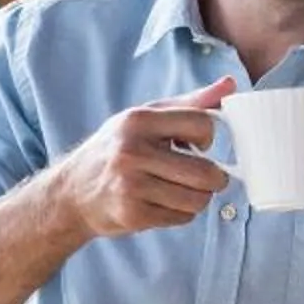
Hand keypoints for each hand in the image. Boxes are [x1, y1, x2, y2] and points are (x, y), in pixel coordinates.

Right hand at [50, 79, 235, 240]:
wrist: (72, 193)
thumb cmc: (116, 149)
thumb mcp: (145, 118)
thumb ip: (190, 103)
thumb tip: (231, 85)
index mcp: (138, 121)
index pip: (201, 124)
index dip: (209, 137)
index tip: (199, 145)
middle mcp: (132, 152)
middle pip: (206, 172)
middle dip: (215, 178)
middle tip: (206, 177)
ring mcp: (131, 185)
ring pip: (198, 199)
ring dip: (199, 198)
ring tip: (181, 189)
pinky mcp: (133, 214)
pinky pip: (182, 218)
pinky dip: (181, 213)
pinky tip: (164, 202)